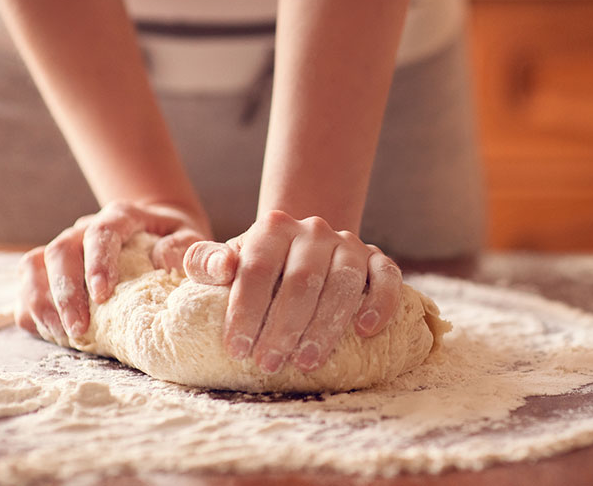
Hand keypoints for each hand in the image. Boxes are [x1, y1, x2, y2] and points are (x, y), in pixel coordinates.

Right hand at [14, 200, 209, 343]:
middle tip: (78, 328)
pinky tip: (49, 331)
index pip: (102, 232)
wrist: (162, 234)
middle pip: (61, 250)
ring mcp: (67, 246)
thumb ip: (183, 245)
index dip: (98, 263)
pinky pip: (29, 283)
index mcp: (121, 216)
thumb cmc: (176, 239)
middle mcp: (86, 227)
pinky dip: (31, 307)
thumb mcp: (190, 236)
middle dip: (66, 292)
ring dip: (43, 301)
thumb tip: (162, 259)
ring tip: (62, 334)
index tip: (103, 295)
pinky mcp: (53, 267)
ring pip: (36, 264)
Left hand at [183, 210, 401, 373]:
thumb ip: (205, 262)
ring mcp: (349, 243)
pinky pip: (387, 277)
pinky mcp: (376, 259)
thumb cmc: (258, 268)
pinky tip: (366, 330)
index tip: (238, 349)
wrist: (300, 252)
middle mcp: (313, 230)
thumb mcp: (226, 262)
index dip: (247, 310)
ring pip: (343, 282)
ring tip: (306, 361)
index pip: (258, 268)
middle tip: (269, 364)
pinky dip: (380, 302)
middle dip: (284, 327)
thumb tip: (220, 268)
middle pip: (301, 280)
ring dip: (325, 325)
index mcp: (273, 228)